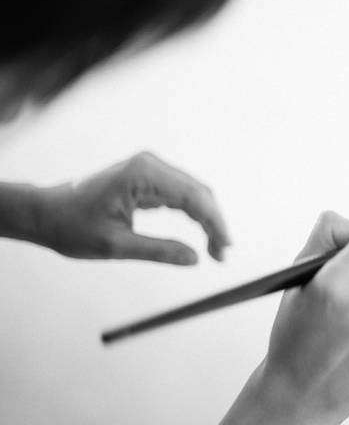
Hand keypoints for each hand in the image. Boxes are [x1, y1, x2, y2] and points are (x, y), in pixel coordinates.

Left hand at [35, 151, 230, 264]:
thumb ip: (159, 251)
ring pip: (194, 193)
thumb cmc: (72, 227)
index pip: (193, 197)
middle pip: (199, 192)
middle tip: (222, 255)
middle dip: (215, 223)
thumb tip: (196, 258)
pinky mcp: (149, 177)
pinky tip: (203, 234)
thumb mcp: (116, 246)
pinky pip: (182, 194)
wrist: (46, 213)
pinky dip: (195, 214)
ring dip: (208, 219)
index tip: (226, 249)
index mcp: (142, 176)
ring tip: (216, 249)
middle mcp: (150, 165)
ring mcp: (150, 169)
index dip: (215, 223)